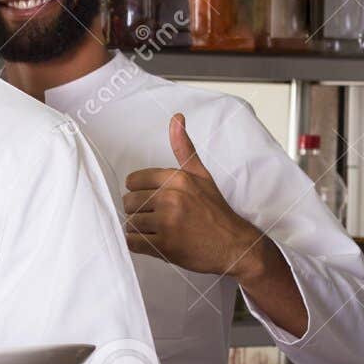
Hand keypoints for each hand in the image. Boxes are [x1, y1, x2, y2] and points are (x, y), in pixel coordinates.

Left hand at [123, 113, 264, 280]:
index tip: (152, 199)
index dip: (140, 191)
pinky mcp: (164, 245)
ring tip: (159, 230)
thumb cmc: (215, 210)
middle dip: (139, 211)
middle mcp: (170, 198)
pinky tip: (155, 241)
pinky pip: (132, 242)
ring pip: (130, 223)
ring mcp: (167, 222)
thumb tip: (176, 118)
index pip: (133, 180)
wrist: (234, 245)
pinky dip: (139, 244)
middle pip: (128, 202)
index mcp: (177, 179)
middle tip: (157, 217)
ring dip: (139, 229)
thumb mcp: (201, 175)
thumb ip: (184, 148)